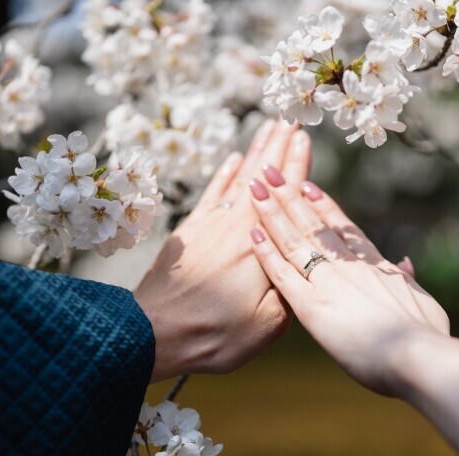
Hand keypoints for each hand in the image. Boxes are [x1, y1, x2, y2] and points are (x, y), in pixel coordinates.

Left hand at [134, 119, 312, 381]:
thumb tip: (303, 262)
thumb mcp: (267, 324)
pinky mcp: (191, 232)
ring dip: (256, 151)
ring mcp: (210, 225)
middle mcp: (236, 226)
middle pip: (263, 177)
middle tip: (290, 118)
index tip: (305, 134)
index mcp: (260, 245)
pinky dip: (224, 174)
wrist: (153, 333)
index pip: (285, 195)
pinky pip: (213, 193)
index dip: (297, 164)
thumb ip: (291, 288)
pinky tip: (233, 159)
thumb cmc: (215, 335)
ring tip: (269, 127)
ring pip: (239, 178)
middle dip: (278, 145)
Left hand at [246, 173, 458, 455]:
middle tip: (271, 170)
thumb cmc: (428, 335)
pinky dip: (266, 251)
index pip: (342, 229)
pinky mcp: (311, 306)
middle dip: (290, 195)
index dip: (322, 206)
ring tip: (256, 185)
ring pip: (294, 240)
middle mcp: (349, 266)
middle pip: (314, 224)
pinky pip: (282, 274)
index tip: (308, 185)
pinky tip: (251, 232)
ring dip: (273, 212)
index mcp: (375, 266)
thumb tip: (404, 264)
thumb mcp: (423, 301)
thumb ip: (407, 280)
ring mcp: (328, 283)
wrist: (419, 355)